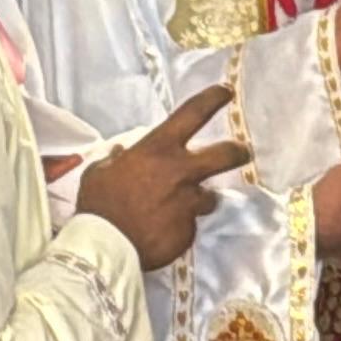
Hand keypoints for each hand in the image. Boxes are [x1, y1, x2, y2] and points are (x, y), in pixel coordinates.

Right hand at [74, 85, 251, 270]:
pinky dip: (179, 226)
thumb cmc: (98, 205)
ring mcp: (189, 203)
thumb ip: (115, 160)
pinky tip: (162, 231)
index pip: (193, 114)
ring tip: (180, 209)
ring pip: (209, 198)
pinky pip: (189, 225)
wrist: (105, 247)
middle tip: (241, 153)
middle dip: (238, 152)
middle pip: (226, 155)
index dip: (212, 99)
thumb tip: (122, 154)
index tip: (226, 93)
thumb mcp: (99, 173)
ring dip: (199, 200)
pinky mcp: (189, 230)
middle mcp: (181, 172)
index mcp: (158, 150)